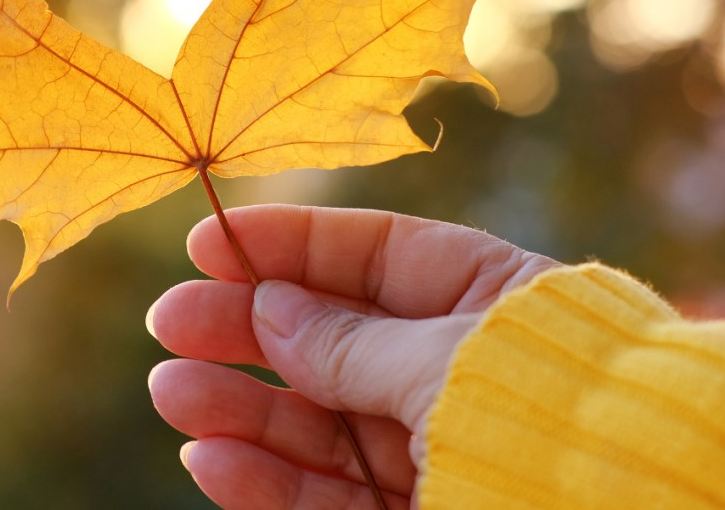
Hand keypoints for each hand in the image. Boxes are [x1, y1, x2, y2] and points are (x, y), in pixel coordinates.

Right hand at [146, 204, 558, 508]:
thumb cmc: (554, 422)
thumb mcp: (447, 361)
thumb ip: (351, 341)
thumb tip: (268, 304)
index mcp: (485, 301)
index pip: (372, 256)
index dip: (288, 244)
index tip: (208, 240)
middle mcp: (454, 371)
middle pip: (329, 340)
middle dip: (246, 330)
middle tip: (170, 322)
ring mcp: (432, 450)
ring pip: (316, 423)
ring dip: (240, 410)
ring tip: (173, 393)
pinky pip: (327, 497)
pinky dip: (265, 482)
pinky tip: (211, 460)